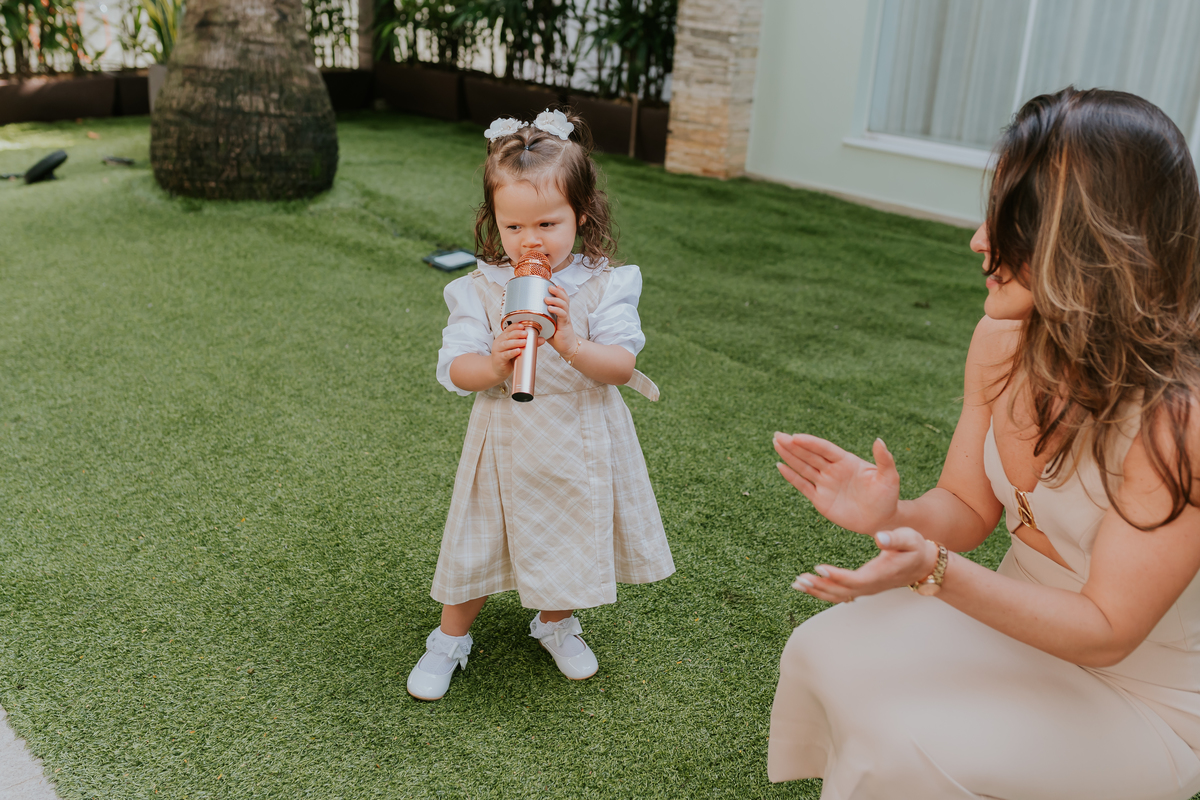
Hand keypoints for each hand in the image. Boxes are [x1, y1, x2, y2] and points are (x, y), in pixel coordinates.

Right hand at [490, 322, 544, 381]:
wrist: (498, 369)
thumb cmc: (507, 358)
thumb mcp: (518, 349)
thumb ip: (529, 344)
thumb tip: (541, 340)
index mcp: (504, 337)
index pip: (509, 329)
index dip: (515, 326)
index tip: (522, 326)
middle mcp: (500, 342)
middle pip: (508, 335)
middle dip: (517, 333)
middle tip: (525, 334)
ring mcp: (498, 350)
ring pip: (506, 344)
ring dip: (515, 342)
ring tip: (524, 342)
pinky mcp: (499, 359)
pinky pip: (505, 355)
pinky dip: (512, 352)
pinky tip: (517, 351)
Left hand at [543, 285, 575, 353]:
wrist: (566, 347)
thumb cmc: (556, 337)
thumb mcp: (546, 326)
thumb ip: (538, 320)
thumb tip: (524, 317)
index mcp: (560, 312)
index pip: (562, 298)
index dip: (559, 290)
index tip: (552, 284)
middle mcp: (564, 313)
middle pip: (564, 298)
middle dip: (558, 291)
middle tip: (550, 287)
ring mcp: (565, 318)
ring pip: (564, 305)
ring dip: (556, 300)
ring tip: (547, 298)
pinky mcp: (565, 325)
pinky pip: (563, 315)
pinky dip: (557, 310)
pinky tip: (551, 309)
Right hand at [774, 432, 899, 534]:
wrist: (882, 520)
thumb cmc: (888, 497)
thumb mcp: (889, 477)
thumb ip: (884, 459)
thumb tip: (879, 440)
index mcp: (847, 461)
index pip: (825, 449)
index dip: (810, 443)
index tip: (795, 436)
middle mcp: (833, 470)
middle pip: (809, 455)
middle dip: (793, 445)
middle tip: (777, 435)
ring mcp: (825, 484)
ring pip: (803, 467)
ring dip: (789, 456)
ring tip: (776, 443)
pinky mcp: (820, 499)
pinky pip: (803, 485)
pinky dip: (791, 476)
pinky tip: (780, 466)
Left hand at [792, 528, 936, 602]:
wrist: (924, 565)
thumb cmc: (915, 549)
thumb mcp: (910, 539)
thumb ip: (895, 538)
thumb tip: (880, 538)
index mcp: (880, 574)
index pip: (855, 579)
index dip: (836, 576)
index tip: (819, 568)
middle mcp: (871, 586)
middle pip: (842, 592)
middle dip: (819, 587)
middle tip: (799, 580)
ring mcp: (866, 589)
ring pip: (839, 596)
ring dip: (817, 591)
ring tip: (797, 584)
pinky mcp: (863, 587)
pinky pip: (840, 594)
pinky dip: (823, 591)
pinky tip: (808, 586)